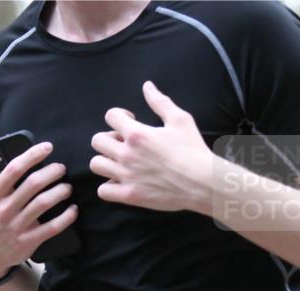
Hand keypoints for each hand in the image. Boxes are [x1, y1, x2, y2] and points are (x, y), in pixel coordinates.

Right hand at [0, 142, 77, 278]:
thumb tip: (0, 158)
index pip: (14, 169)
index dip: (32, 155)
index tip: (47, 147)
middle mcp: (4, 209)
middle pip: (33, 184)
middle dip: (52, 172)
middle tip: (61, 169)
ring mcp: (17, 226)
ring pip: (44, 203)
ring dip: (60, 191)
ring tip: (67, 187)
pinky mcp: (29, 240)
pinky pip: (53, 227)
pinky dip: (66, 216)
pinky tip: (73, 209)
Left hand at [90, 81, 213, 211]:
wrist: (203, 183)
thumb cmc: (193, 150)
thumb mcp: (180, 120)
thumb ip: (160, 102)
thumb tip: (147, 86)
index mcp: (137, 134)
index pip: (110, 116)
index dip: (119, 116)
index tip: (130, 122)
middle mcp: (127, 154)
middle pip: (97, 140)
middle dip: (109, 138)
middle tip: (124, 143)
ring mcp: (127, 176)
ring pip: (96, 164)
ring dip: (106, 161)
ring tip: (120, 162)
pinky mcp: (130, 196)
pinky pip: (103, 191)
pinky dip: (109, 186)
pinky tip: (122, 182)